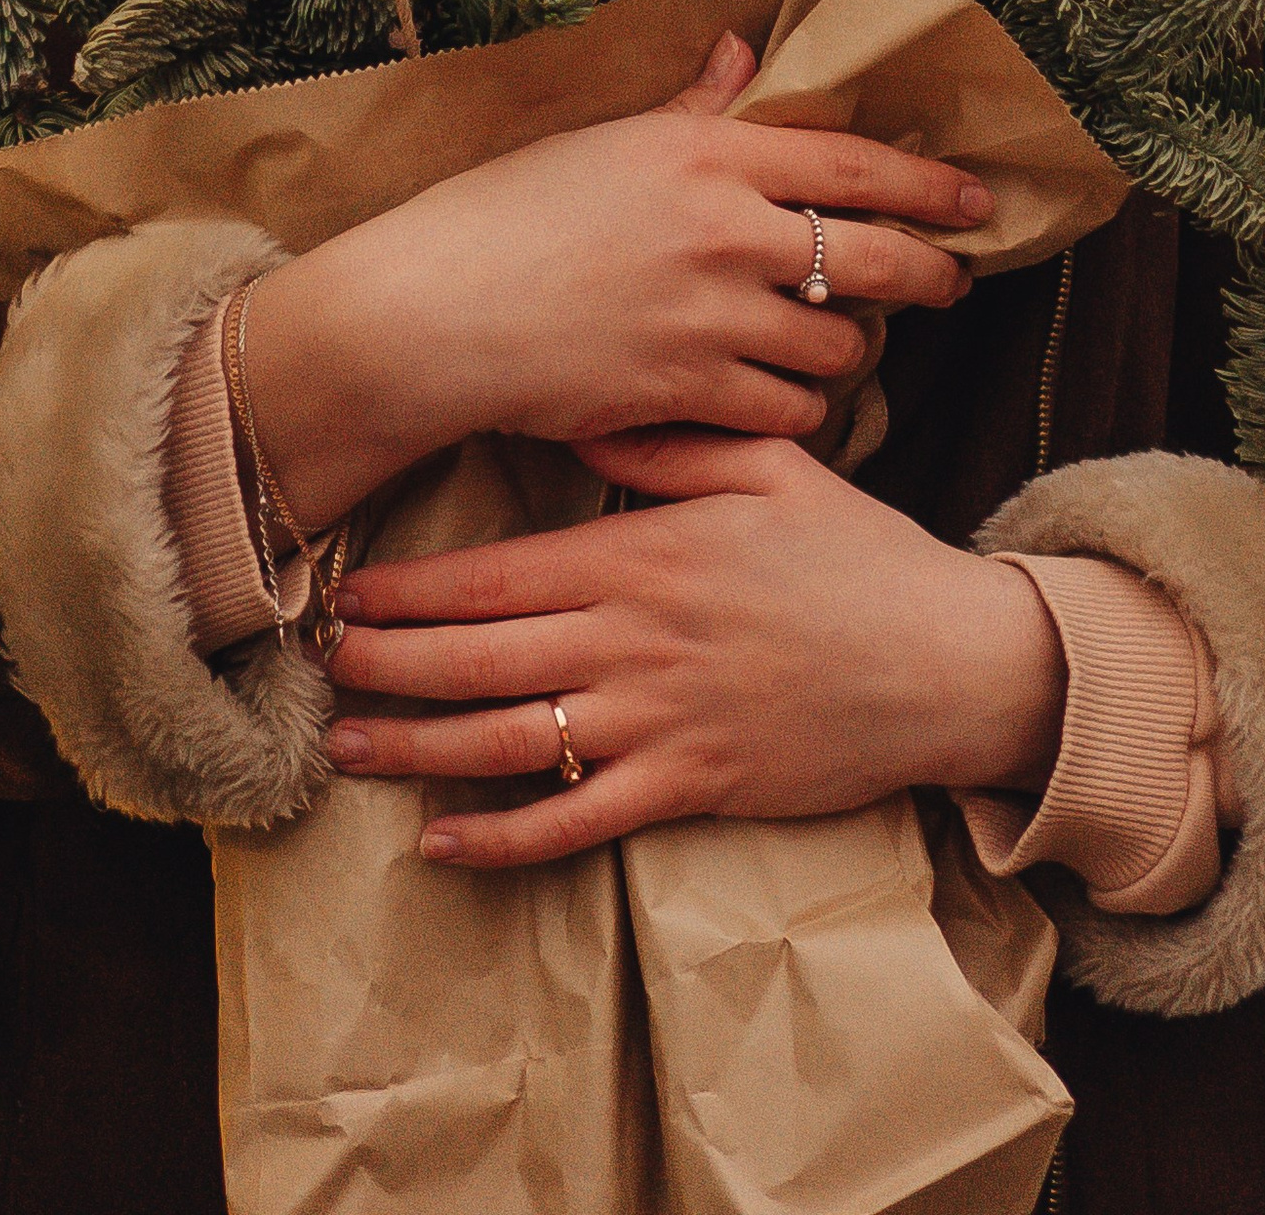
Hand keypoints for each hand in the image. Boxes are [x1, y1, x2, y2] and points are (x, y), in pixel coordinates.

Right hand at [244, 35, 986, 529]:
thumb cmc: (505, 214)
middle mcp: (727, 231)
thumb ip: (692, 108)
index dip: (928, 185)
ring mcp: (713, 317)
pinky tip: (783, 396)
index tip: (976, 199)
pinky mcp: (690, 392)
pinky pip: (787, 410)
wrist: (433, 314)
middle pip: (874, 259)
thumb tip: (744, 54)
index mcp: (709, 154)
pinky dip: (797, 407)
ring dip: (849, 350)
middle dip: (929, 274)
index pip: (853, 162)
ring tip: (839, 343)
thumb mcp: (604, 142)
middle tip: (949, 281)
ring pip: (837, 347)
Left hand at [324, 427, 1068, 864]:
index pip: (497, 577)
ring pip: (507, 743)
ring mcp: (658, 723)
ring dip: (417, 749)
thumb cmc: (857, 556)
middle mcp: (636, 642)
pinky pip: (574, 822)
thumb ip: (672, 443)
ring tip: (348, 745)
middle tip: (320, 666)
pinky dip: (500, 839)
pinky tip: (442, 843)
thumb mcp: (771, 467)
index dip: (411, 590)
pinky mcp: (689, 789)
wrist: (944, 659)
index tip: (348, 592)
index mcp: (645, 557)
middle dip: (388, 664)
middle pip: (480, 660)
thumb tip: (588, 421)